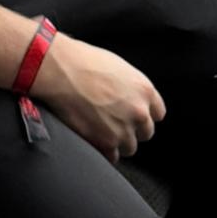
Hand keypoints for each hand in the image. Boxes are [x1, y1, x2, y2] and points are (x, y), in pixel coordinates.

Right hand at [32, 33, 164, 159]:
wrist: (59, 70)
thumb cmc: (81, 61)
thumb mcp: (116, 67)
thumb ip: (130, 87)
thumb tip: (127, 97)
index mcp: (144, 90)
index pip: (157, 113)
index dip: (143, 114)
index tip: (131, 114)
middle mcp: (139, 111)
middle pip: (145, 132)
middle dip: (130, 128)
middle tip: (111, 121)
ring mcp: (124, 129)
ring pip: (129, 146)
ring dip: (116, 141)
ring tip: (98, 130)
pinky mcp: (107, 142)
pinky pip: (113, 156)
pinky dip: (103, 150)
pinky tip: (92, 138)